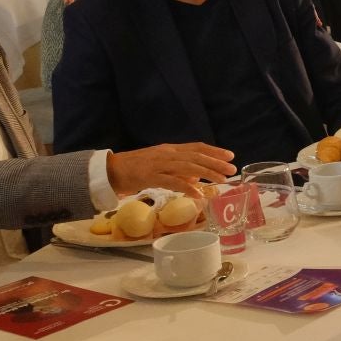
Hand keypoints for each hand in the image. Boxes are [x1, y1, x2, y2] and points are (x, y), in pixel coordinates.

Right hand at [105, 143, 235, 195]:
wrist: (109, 171)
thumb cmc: (135, 169)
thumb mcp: (160, 166)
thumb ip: (178, 170)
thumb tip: (197, 177)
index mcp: (170, 150)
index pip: (196, 147)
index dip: (214, 151)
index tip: (230, 156)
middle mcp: (167, 154)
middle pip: (196, 156)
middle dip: (216, 162)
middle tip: (232, 169)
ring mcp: (159, 164)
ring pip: (189, 167)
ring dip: (207, 173)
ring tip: (221, 180)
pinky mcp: (151, 176)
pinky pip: (173, 181)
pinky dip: (187, 187)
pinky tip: (198, 193)